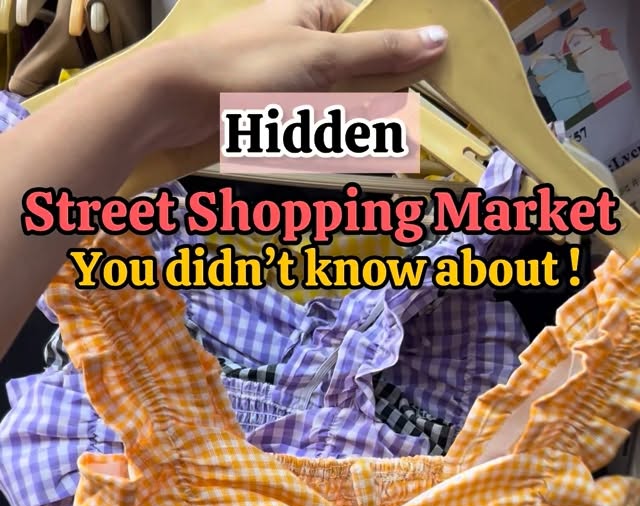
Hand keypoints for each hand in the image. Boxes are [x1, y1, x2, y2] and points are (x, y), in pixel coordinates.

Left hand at [135, 0, 447, 151]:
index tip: (432, 80)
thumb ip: (380, 51)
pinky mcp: (266, 116)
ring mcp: (283, 82)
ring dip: (335, 130)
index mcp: (315, 13)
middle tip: (375, 124)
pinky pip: (304, 132)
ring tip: (318, 136)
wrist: (174, 102)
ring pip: (332, 111)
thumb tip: (437, 36)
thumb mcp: (322, 56)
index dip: (402, 55)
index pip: (375, 31)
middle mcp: (301, 43)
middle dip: (368, 103)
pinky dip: (306, 143)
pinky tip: (297, 147)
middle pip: (358, 76)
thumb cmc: (243, 68)